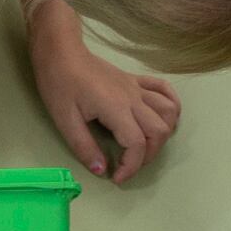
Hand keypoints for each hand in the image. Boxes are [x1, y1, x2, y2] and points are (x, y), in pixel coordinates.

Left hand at [29, 31, 181, 182]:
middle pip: (159, 131)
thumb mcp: (65, 121)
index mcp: (115, 108)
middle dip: (148, 156)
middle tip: (127, 164)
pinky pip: (165, 90)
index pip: (137, 144)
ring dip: (162, 134)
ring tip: (143, 145)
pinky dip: (171, 105)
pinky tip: (162, 118)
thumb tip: (101, 170)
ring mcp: (137, 88)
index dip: (131, 167)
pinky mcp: (136, 81)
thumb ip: (84, 148)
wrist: (61, 53)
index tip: (116, 178)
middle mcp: (133, 98)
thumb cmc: (59, 84)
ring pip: (168, 112)